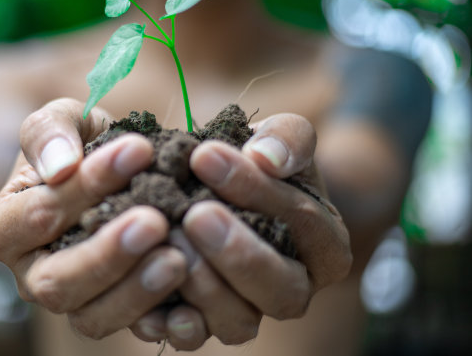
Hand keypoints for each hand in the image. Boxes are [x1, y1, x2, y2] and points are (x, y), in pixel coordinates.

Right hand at [0, 98, 187, 337]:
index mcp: (8, 227)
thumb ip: (49, 132)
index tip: (138, 151)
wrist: (107, 169)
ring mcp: (74, 300)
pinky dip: (160, 317)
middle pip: (58, 282)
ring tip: (177, 259)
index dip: (85, 187)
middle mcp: (33, 274)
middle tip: (154, 222)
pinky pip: (131, 329)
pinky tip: (190, 294)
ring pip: (92, 317)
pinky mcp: (113, 312)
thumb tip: (60, 167)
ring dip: (135, 291)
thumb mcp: (61, 121)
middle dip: (107, 254)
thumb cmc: (80, 143)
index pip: (39, 214)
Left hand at [130, 113, 351, 348]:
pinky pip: (194, 337)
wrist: (226, 187)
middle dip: (237, 252)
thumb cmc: (259, 161)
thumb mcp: (281, 138)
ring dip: (204, 287)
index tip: (205, 155)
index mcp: (324, 245)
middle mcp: (294, 287)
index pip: (304, 222)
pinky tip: (149, 300)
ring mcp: (252, 310)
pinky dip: (172, 323)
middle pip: (281, 289)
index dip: (258, 191)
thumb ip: (287, 138)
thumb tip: (267, 157)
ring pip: (240, 322)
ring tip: (169, 242)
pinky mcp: (209, 323)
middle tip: (195, 215)